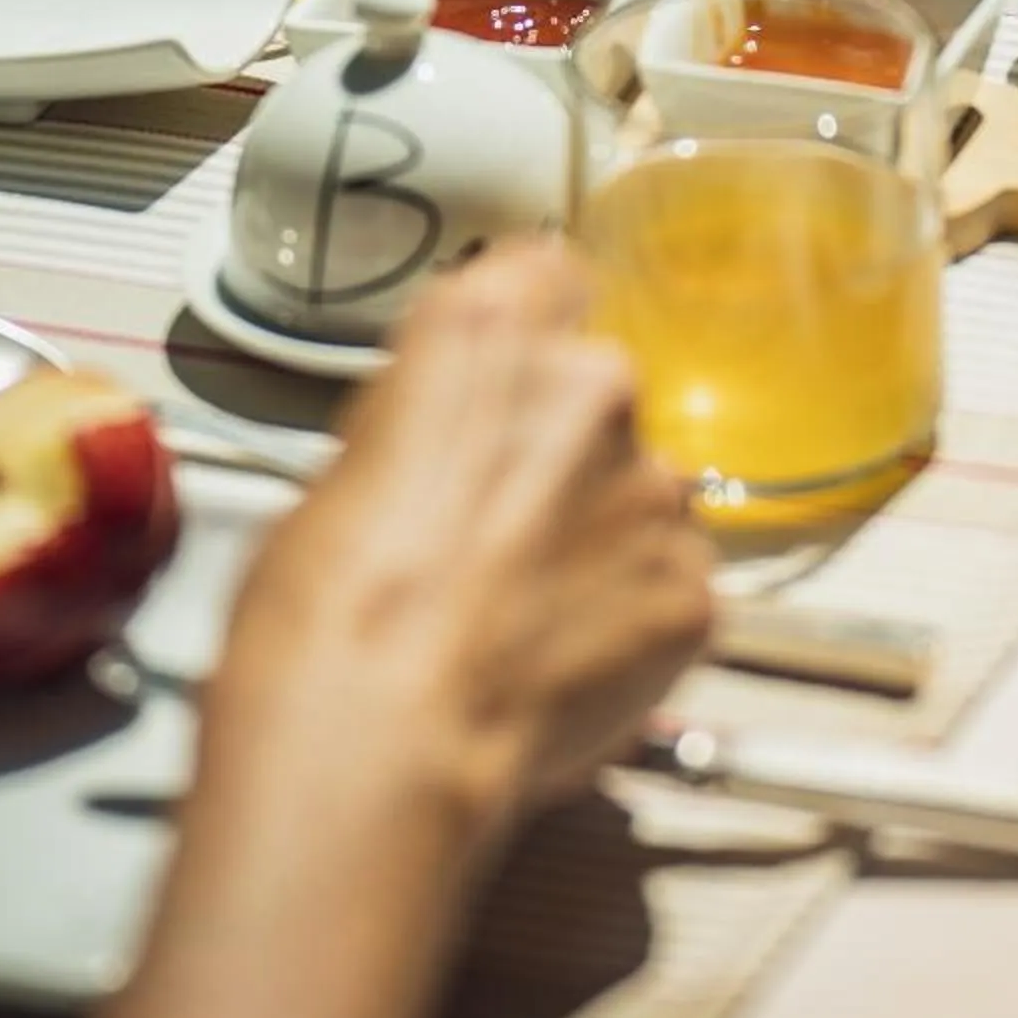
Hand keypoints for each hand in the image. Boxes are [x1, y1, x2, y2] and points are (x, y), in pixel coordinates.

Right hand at [213, 238, 714, 834]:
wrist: (375, 746)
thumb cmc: (324, 620)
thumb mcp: (336, 472)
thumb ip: (423, 427)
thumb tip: (439, 454)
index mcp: (488, 332)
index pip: (548, 271)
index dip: (528, 330)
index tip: (510, 374)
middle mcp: (591, 388)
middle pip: (598, 393)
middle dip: (557, 453)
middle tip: (490, 531)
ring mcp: (654, 489)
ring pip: (641, 493)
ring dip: (596, 538)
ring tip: (515, 615)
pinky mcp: (693, 587)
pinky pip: (670, 584)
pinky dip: (629, 619)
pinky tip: (557, 662)